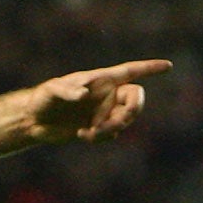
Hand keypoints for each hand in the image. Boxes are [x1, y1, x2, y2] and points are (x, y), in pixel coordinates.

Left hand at [26, 59, 171, 143]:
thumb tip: (83, 94)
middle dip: (131, 112)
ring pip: (125, 119)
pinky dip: (102, 137)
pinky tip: (83, 135)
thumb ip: (67, 90)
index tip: (168, 66)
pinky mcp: (99, 127)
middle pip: (137, 99)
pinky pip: (113, 133)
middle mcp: (107, 94)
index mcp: (102, 79)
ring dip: (112, 128)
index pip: (130, 71)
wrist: (34, 121)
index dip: (150, 68)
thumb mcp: (52, 91)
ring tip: (90, 133)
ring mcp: (104, 111)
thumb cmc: (43, 98)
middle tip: (114, 123)